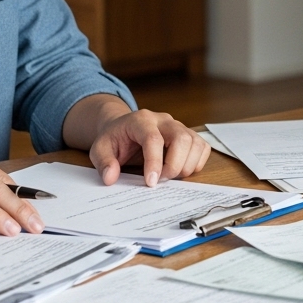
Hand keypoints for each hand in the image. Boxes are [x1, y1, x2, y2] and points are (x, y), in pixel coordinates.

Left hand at [85, 106, 210, 186]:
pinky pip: (202, 147)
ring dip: (187, 165)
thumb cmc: (114, 139)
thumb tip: (111, 178)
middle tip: (162, 180)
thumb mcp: (100, 149)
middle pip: (181, 138)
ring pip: (195, 142)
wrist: (123, 128)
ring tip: (171, 176)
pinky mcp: (188, 134)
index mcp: (141, 120)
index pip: (153, 139)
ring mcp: (178, 126)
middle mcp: (163, 120)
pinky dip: (197, 162)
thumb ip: (104, 162)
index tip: (151, 182)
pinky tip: (182, 170)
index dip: (154, 162)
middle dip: (175, 164)